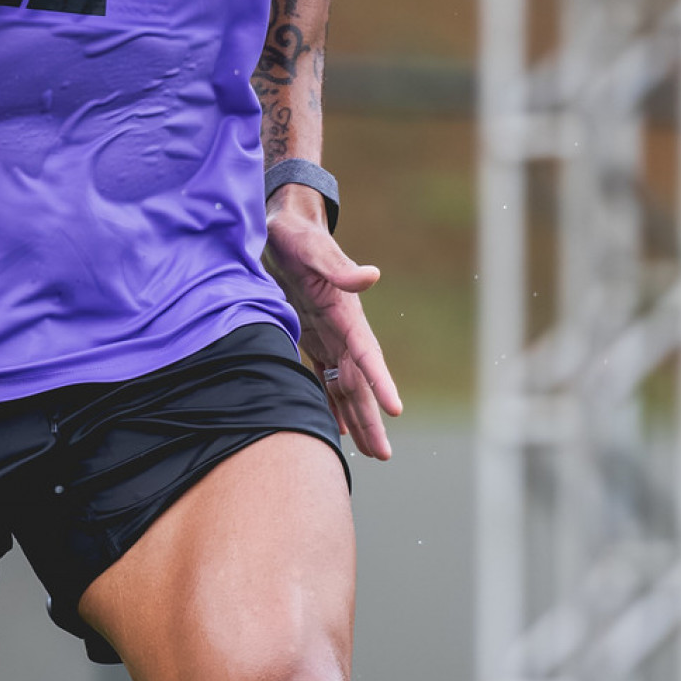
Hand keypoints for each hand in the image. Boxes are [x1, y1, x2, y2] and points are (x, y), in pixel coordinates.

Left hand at [264, 194, 402, 461]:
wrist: (284, 225)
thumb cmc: (298, 236)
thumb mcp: (313, 249)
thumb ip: (340, 267)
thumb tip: (372, 276)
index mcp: (346, 314)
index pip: (368, 354)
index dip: (381, 382)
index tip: (395, 410)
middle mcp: (342, 330)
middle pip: (360, 382)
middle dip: (372, 419)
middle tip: (384, 455)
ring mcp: (328, 336)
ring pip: (345, 386)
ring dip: (356, 418)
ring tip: (370, 453)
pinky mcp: (311, 336)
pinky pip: (324, 377)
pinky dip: (330, 403)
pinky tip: (336, 428)